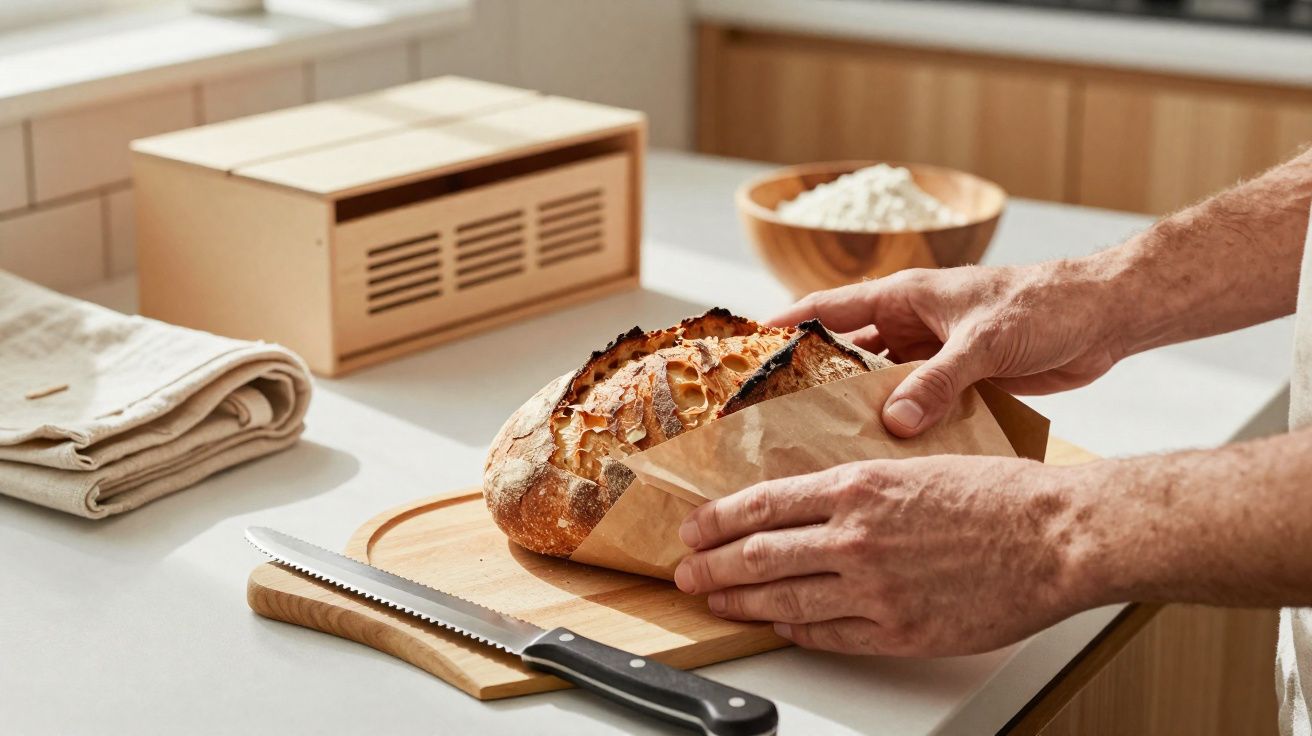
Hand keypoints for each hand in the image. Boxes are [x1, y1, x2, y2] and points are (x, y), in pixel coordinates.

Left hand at [673, 455, 1092, 656]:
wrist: (1058, 536)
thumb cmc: (1000, 495)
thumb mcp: (916, 463)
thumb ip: (859, 486)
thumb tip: (812, 500)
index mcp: (858, 485)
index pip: (762, 504)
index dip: (717, 519)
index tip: (694, 527)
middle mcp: (855, 536)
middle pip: (758, 555)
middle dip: (711, 565)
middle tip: (686, 571)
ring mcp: (874, 588)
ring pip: (783, 600)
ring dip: (741, 603)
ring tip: (716, 602)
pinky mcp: (898, 630)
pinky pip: (829, 635)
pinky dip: (796, 632)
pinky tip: (781, 628)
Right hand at [771, 262, 1123, 436]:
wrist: (1106, 316)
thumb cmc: (1045, 304)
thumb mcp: (985, 341)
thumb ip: (938, 380)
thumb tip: (893, 423)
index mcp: (906, 297)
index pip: (828, 307)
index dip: (786, 326)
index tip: (745, 347)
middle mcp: (911, 325)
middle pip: (845, 352)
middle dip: (811, 379)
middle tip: (772, 416)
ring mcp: (933, 354)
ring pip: (878, 384)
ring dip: (855, 409)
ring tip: (816, 446)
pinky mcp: (959, 381)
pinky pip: (914, 405)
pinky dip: (898, 426)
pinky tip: (880, 456)